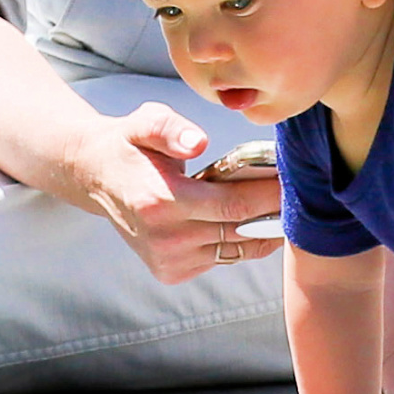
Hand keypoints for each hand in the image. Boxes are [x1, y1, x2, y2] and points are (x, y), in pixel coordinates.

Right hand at [63, 103, 283, 284]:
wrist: (96, 177)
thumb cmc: (130, 145)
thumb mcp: (145, 122)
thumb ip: (171, 129)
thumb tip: (199, 143)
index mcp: (160, 201)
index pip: (234, 206)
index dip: (270, 194)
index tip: (291, 178)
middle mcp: (164, 238)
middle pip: (240, 229)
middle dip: (273, 210)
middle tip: (296, 189)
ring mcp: (168, 260)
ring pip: (236, 248)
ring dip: (261, 227)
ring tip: (278, 204)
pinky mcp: (170, 271)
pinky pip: (222, 257)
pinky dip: (239, 240)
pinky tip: (247, 219)